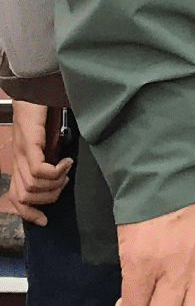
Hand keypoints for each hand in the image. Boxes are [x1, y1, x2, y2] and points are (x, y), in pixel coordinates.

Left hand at [3, 102, 70, 226]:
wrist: (34, 85)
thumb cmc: (43, 108)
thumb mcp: (47, 138)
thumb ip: (50, 153)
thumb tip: (63, 170)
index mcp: (20, 160)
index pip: (17, 198)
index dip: (29, 214)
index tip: (44, 219)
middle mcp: (18, 159)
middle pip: (24, 197)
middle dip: (48, 199)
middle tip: (64, 184)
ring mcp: (22, 152)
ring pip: (32, 187)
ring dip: (54, 185)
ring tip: (66, 172)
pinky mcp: (29, 143)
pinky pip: (39, 171)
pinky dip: (55, 172)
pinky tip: (66, 162)